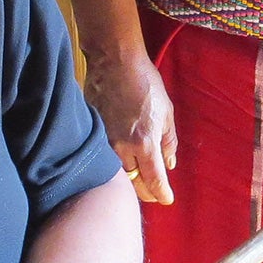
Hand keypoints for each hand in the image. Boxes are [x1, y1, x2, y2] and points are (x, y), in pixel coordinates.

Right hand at [83, 48, 178, 204]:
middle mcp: (122, 148)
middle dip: (146, 191)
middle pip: (133, 183)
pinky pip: (104, 158)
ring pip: (117, 173)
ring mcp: (104, 142)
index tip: (167, 199)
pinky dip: (114, 164)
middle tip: (155, 194)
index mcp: (144, 143)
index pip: (153, 180)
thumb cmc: (145, 83)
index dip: (161, 194)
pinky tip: (120, 164)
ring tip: (139, 181)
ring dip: (129, 180)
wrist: (114, 63)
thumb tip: (169, 163)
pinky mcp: (93, 134)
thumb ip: (168, 142)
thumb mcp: (166, 112)